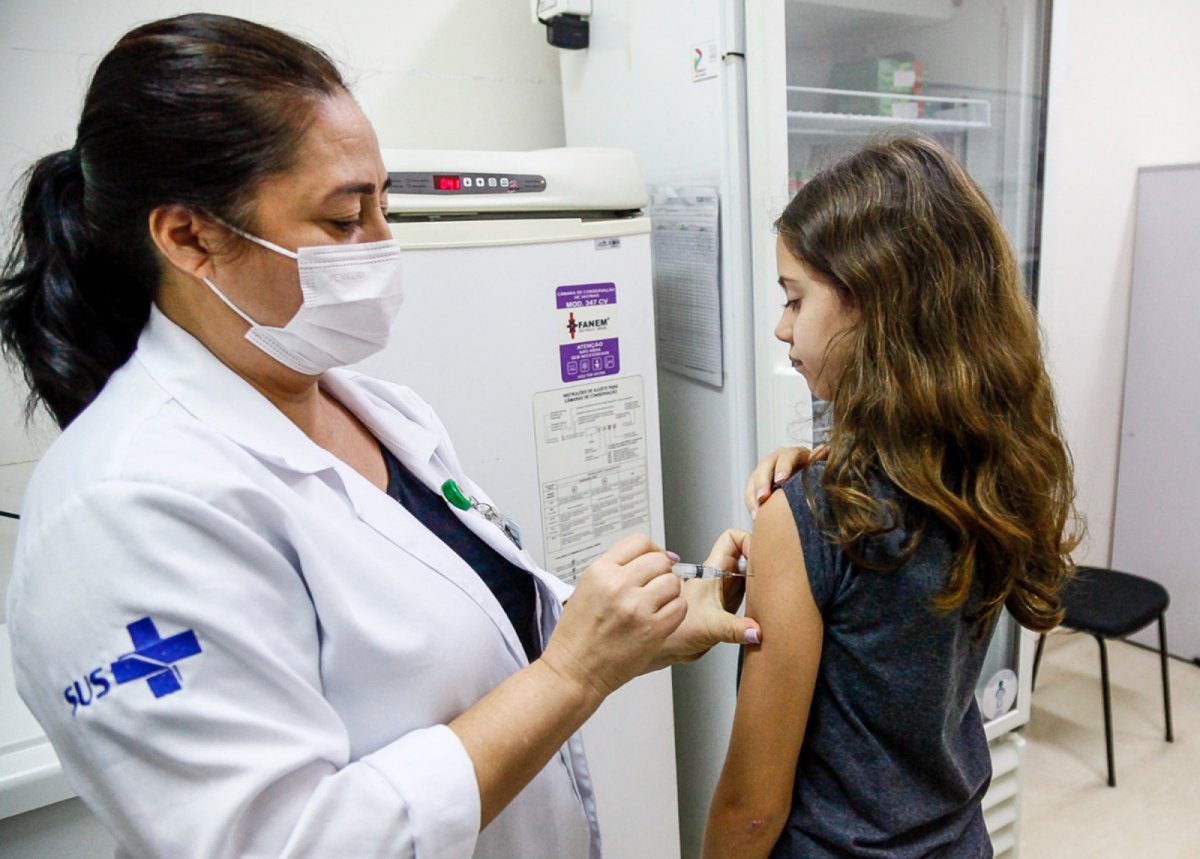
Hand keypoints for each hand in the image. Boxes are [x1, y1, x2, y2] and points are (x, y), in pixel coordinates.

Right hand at [542, 534, 684, 697]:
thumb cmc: (577, 636)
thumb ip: (616, 570)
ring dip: (670, 592)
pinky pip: (679, 607)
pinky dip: (675, 611)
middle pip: (660, 560)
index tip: (654, 559)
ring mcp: (637, 607)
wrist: (574, 670)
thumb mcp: (587, 588)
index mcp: (600, 572)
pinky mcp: (652, 629)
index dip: (652, 550)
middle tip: (656, 584)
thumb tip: (651, 559)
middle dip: (662, 571)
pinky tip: (661, 618)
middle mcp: (618, 585)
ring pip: (673, 582)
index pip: (639, 542)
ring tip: (657, 604)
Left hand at [646, 529, 760, 670]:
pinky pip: (751, 594)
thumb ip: (735, 629)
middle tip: (773, 576)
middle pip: (747, 554)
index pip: (733, 538)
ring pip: (750, 574)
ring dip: (762, 581)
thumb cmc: (676, 631)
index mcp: (712, 570)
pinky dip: (760, 598)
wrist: (667, 648)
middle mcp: (721, 577)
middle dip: (762, 561)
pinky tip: (765, 609)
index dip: (749, 541)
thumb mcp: (710, 627)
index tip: (760, 556)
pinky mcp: (730, 607)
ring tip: (772, 591)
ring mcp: (726, 591)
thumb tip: (756, 631)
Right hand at [743, 445, 827, 517]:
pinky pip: (750, 492)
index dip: (783, 467)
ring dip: (754, 495)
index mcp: (794, 454)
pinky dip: (751, 503)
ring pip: (755, 478)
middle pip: (766, 465)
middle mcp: (777, 459)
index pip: (787, 456)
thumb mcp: (818, 470)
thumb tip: (826, 450)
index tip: (781, 480)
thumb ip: (820, 461)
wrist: (806, 488)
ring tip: (757, 511)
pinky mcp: (757, 483)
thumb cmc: (815, 478)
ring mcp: (766, 471)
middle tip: (763, 497)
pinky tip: (755, 515)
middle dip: (763, 482)